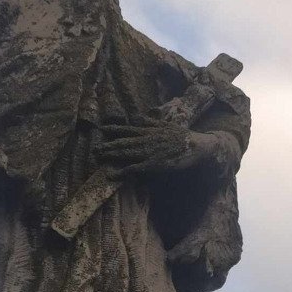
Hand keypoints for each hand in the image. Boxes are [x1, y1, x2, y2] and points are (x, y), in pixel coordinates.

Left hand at [95, 122, 216, 176]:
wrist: (197, 145)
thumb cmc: (183, 136)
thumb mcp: (166, 124)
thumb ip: (152, 121)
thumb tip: (139, 117)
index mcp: (149, 131)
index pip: (128, 129)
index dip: (114, 129)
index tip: (102, 129)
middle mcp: (147, 140)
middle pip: (123, 142)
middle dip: (108, 145)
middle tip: (94, 148)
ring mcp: (150, 152)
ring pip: (126, 153)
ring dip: (112, 155)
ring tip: (99, 157)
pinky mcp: (154, 164)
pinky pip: (135, 168)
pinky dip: (124, 171)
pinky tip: (114, 174)